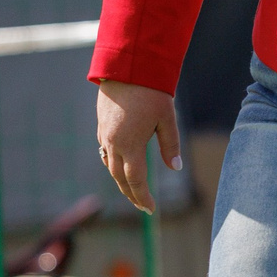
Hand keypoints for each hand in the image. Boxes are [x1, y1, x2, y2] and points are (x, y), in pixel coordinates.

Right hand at [95, 79, 181, 213]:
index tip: (150, 209)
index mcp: (130, 144)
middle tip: (142, 206)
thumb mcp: (167, 119)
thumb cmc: (151, 92)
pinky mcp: (101, 125)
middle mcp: (113, 142)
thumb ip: (170, 145)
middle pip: (119, 177)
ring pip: (110, 165)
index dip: (142, 197)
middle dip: (131, 194)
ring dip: (121, 180)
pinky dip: (114, 163)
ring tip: (133, 190)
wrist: (126, 67)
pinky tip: (122, 166)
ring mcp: (104, 134)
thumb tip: (175, 167)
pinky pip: (105, 151)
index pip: (135, 180)